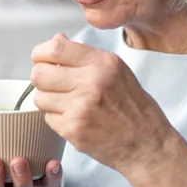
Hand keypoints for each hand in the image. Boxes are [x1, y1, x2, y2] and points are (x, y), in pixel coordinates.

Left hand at [30, 33, 173, 176]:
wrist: (147, 144)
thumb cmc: (133, 108)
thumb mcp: (117, 71)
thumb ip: (84, 55)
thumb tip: (55, 41)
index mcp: (102, 63)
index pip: (55, 49)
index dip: (41, 54)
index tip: (42, 59)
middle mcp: (91, 82)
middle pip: (39, 73)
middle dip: (42, 78)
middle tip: (53, 84)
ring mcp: (80, 108)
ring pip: (39, 97)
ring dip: (48, 100)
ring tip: (67, 103)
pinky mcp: (73, 130)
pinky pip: (47, 118)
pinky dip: (56, 119)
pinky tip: (75, 119)